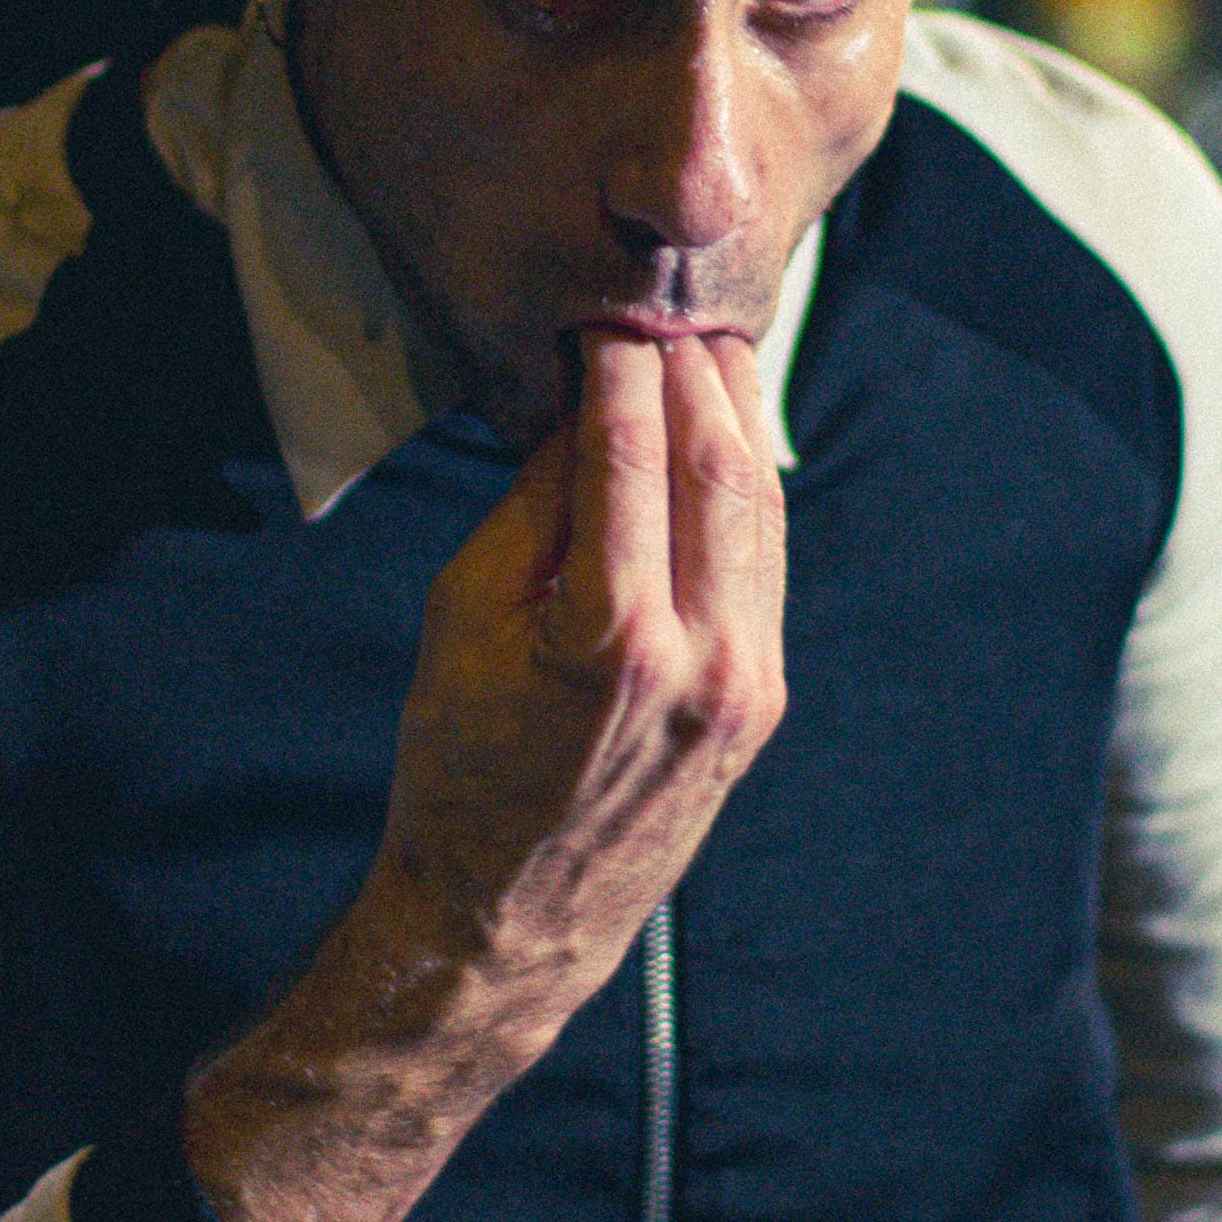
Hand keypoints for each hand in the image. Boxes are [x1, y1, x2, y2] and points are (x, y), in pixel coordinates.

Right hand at [375, 327, 787, 1009]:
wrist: (511, 913)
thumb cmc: (456, 762)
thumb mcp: (458, 619)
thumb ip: (532, 508)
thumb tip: (589, 407)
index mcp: (610, 636)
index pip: (632, 455)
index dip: (622, 369)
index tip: (606, 312)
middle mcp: (700, 658)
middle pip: (719, 466)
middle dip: (694, 373)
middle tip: (664, 308)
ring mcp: (746, 683)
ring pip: (760, 506)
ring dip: (736, 417)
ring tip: (703, 350)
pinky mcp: (762, 698)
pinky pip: (765, 562)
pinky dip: (747, 486)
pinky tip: (723, 438)